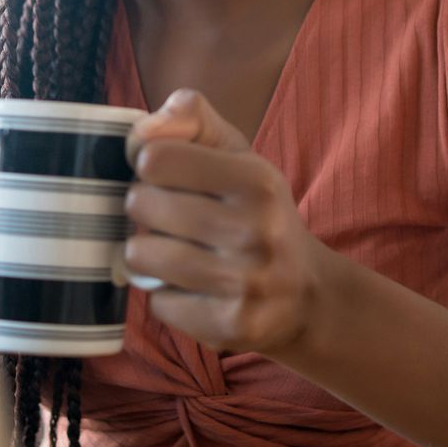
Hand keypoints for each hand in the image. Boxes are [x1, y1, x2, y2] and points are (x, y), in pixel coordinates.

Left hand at [123, 89, 327, 354]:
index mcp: (257, 180)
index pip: (155, 157)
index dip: (152, 166)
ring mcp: (243, 284)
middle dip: (147, 210)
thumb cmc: (258, 213)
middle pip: (140, 204)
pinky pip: (157, 303)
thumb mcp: (238, 155)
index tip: (170, 178)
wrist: (307, 294)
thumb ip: (192, 120)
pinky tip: (195, 290)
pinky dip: (167, 296)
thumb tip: (143, 132)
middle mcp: (254, 231)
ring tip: (178, 253)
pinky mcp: (229, 326)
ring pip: (140, 256)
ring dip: (149, 254)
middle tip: (174, 219)